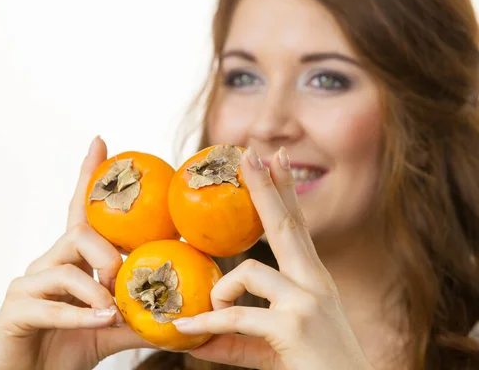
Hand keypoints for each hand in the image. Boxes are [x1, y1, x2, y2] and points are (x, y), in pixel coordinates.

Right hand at [0, 136, 150, 369]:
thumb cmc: (64, 350)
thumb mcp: (109, 332)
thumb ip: (137, 320)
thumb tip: (178, 315)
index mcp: (68, 262)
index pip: (78, 210)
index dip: (88, 176)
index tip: (101, 142)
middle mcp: (45, 265)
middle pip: (79, 233)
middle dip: (109, 254)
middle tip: (125, 282)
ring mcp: (26, 286)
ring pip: (66, 268)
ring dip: (97, 290)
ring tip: (113, 313)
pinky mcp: (14, 311)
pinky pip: (51, 305)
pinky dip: (81, 316)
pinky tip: (100, 323)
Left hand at [172, 146, 373, 369]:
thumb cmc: (314, 369)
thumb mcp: (272, 346)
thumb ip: (236, 338)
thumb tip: (194, 334)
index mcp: (312, 280)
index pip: (296, 226)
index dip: (284, 191)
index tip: (275, 160)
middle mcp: (314, 282)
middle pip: (285, 224)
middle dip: (265, 186)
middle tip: (250, 153)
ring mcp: (306, 301)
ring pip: (249, 270)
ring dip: (221, 291)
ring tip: (209, 310)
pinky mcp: (293, 326)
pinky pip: (237, 315)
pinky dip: (207, 322)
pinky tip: (187, 327)